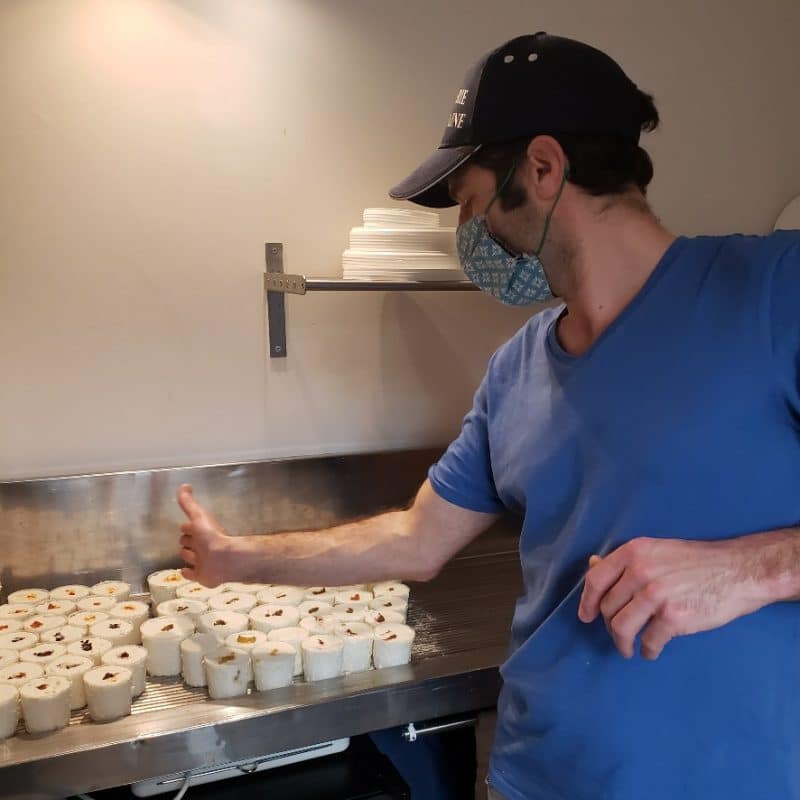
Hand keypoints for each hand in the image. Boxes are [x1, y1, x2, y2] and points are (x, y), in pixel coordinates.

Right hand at [177, 484, 232, 586]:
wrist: (223, 558)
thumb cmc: (211, 535)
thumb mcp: (198, 515)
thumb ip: (189, 503)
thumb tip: (184, 486)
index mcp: (202, 532)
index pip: (189, 528)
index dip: (187, 527)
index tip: (184, 526)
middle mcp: (202, 546)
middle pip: (189, 542)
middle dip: (186, 540)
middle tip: (184, 540)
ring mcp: (202, 562)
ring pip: (189, 557)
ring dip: (186, 555)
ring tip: (184, 553)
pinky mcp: (201, 576)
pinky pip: (191, 575)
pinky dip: (187, 573)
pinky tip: (184, 571)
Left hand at [578, 537, 765, 659]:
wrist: (737, 571)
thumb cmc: (696, 562)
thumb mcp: (656, 551)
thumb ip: (626, 561)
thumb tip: (592, 564)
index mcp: (634, 552)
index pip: (596, 580)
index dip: (587, 601)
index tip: (586, 616)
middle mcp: (640, 571)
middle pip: (608, 607)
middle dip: (610, 626)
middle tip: (620, 634)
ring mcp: (656, 594)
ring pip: (621, 627)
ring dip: (622, 643)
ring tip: (629, 648)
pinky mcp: (673, 617)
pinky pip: (649, 641)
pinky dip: (647, 650)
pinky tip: (651, 651)